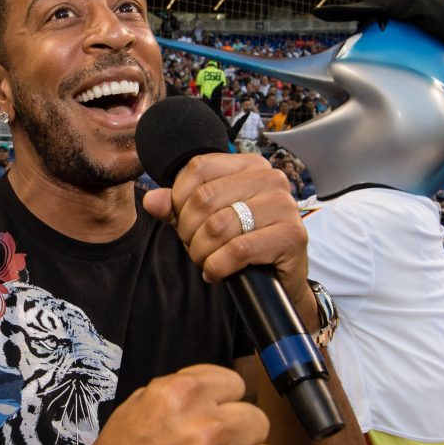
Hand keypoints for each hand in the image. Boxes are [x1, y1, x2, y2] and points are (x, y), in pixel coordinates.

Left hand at [142, 151, 311, 314]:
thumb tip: (151, 200)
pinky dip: (217, 267)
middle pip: (205, 198)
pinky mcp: (292, 235)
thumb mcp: (204, 221)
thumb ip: (176, 208)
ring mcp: (284, 205)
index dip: (179, 199)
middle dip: (189, 230)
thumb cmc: (242, 242)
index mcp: (249, 165)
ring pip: (218, 226)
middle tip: (195, 247)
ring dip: (202, 252)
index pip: (198, 167)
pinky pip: (238, 250)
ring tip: (206, 261)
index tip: (182, 221)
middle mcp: (270, 178)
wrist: (279, 279)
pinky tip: (217, 273)